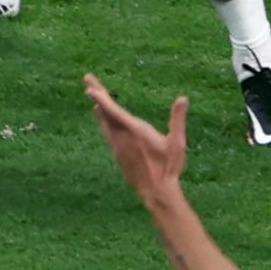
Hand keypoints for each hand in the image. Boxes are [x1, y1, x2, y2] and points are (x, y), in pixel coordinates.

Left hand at [83, 73, 188, 197]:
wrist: (156, 190)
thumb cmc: (168, 166)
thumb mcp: (177, 142)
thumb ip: (177, 119)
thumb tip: (183, 98)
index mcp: (135, 131)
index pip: (113, 111)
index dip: (101, 98)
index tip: (90, 87)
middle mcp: (122, 136)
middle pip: (105, 112)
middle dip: (97, 94)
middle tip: (88, 79)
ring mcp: (117, 145)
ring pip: (104, 122)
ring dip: (99, 106)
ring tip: (94, 94)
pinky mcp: (117, 153)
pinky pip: (107, 131)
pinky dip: (103, 120)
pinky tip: (103, 117)